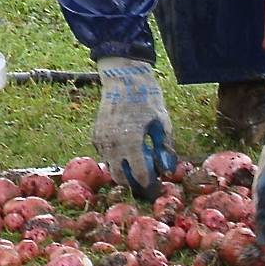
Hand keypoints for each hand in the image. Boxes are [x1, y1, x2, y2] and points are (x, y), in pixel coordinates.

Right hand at [93, 57, 176, 199]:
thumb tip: (168, 170)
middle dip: (134, 183)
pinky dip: (115, 158)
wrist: (123, 76)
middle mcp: (113, 143)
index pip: (140, 175)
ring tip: (138, 165)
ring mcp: (101, 139)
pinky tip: (127, 151)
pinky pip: (105, 155)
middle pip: (121, 177)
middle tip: (147, 182)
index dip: (150, 185)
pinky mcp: (96, 134)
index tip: (158, 188)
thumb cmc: (146, 97)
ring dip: (124, 171)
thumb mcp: (162, 121)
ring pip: (111, 167)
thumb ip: (164, 148)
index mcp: (131, 140)